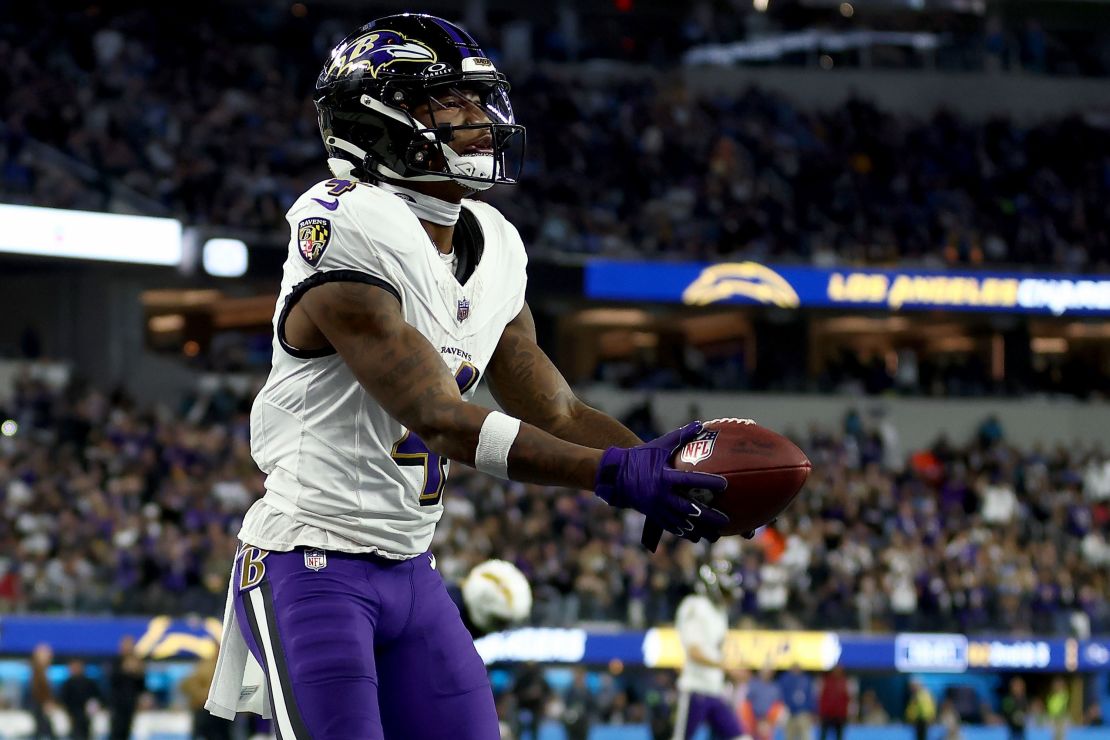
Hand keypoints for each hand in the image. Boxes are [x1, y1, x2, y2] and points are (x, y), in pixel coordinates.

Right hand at [595, 422, 727, 551]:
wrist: (616, 475)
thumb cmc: (641, 457)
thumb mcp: (659, 446)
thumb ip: (680, 436)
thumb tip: (700, 425)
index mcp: (664, 477)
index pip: (690, 480)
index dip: (707, 482)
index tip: (725, 485)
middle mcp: (661, 495)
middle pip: (689, 508)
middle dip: (708, 516)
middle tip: (726, 521)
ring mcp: (657, 508)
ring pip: (681, 523)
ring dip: (699, 530)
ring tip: (715, 536)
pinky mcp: (653, 515)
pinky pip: (671, 527)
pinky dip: (685, 533)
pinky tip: (697, 537)